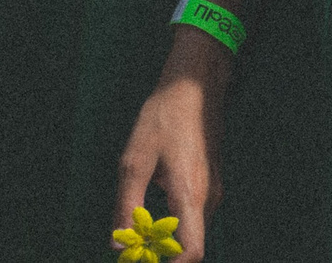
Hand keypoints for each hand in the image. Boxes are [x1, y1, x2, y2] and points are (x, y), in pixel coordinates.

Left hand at [112, 52, 224, 261]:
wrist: (193, 86)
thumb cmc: (163, 117)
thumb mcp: (134, 161)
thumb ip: (126, 206)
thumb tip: (118, 244)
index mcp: (189, 196)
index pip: (191, 253)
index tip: (144, 261)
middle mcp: (207, 199)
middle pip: (190, 246)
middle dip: (162, 254)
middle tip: (132, 246)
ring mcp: (212, 191)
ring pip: (191, 231)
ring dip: (166, 237)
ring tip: (137, 227)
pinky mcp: (210, 183)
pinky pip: (193, 216)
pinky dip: (173, 222)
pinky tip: (153, 204)